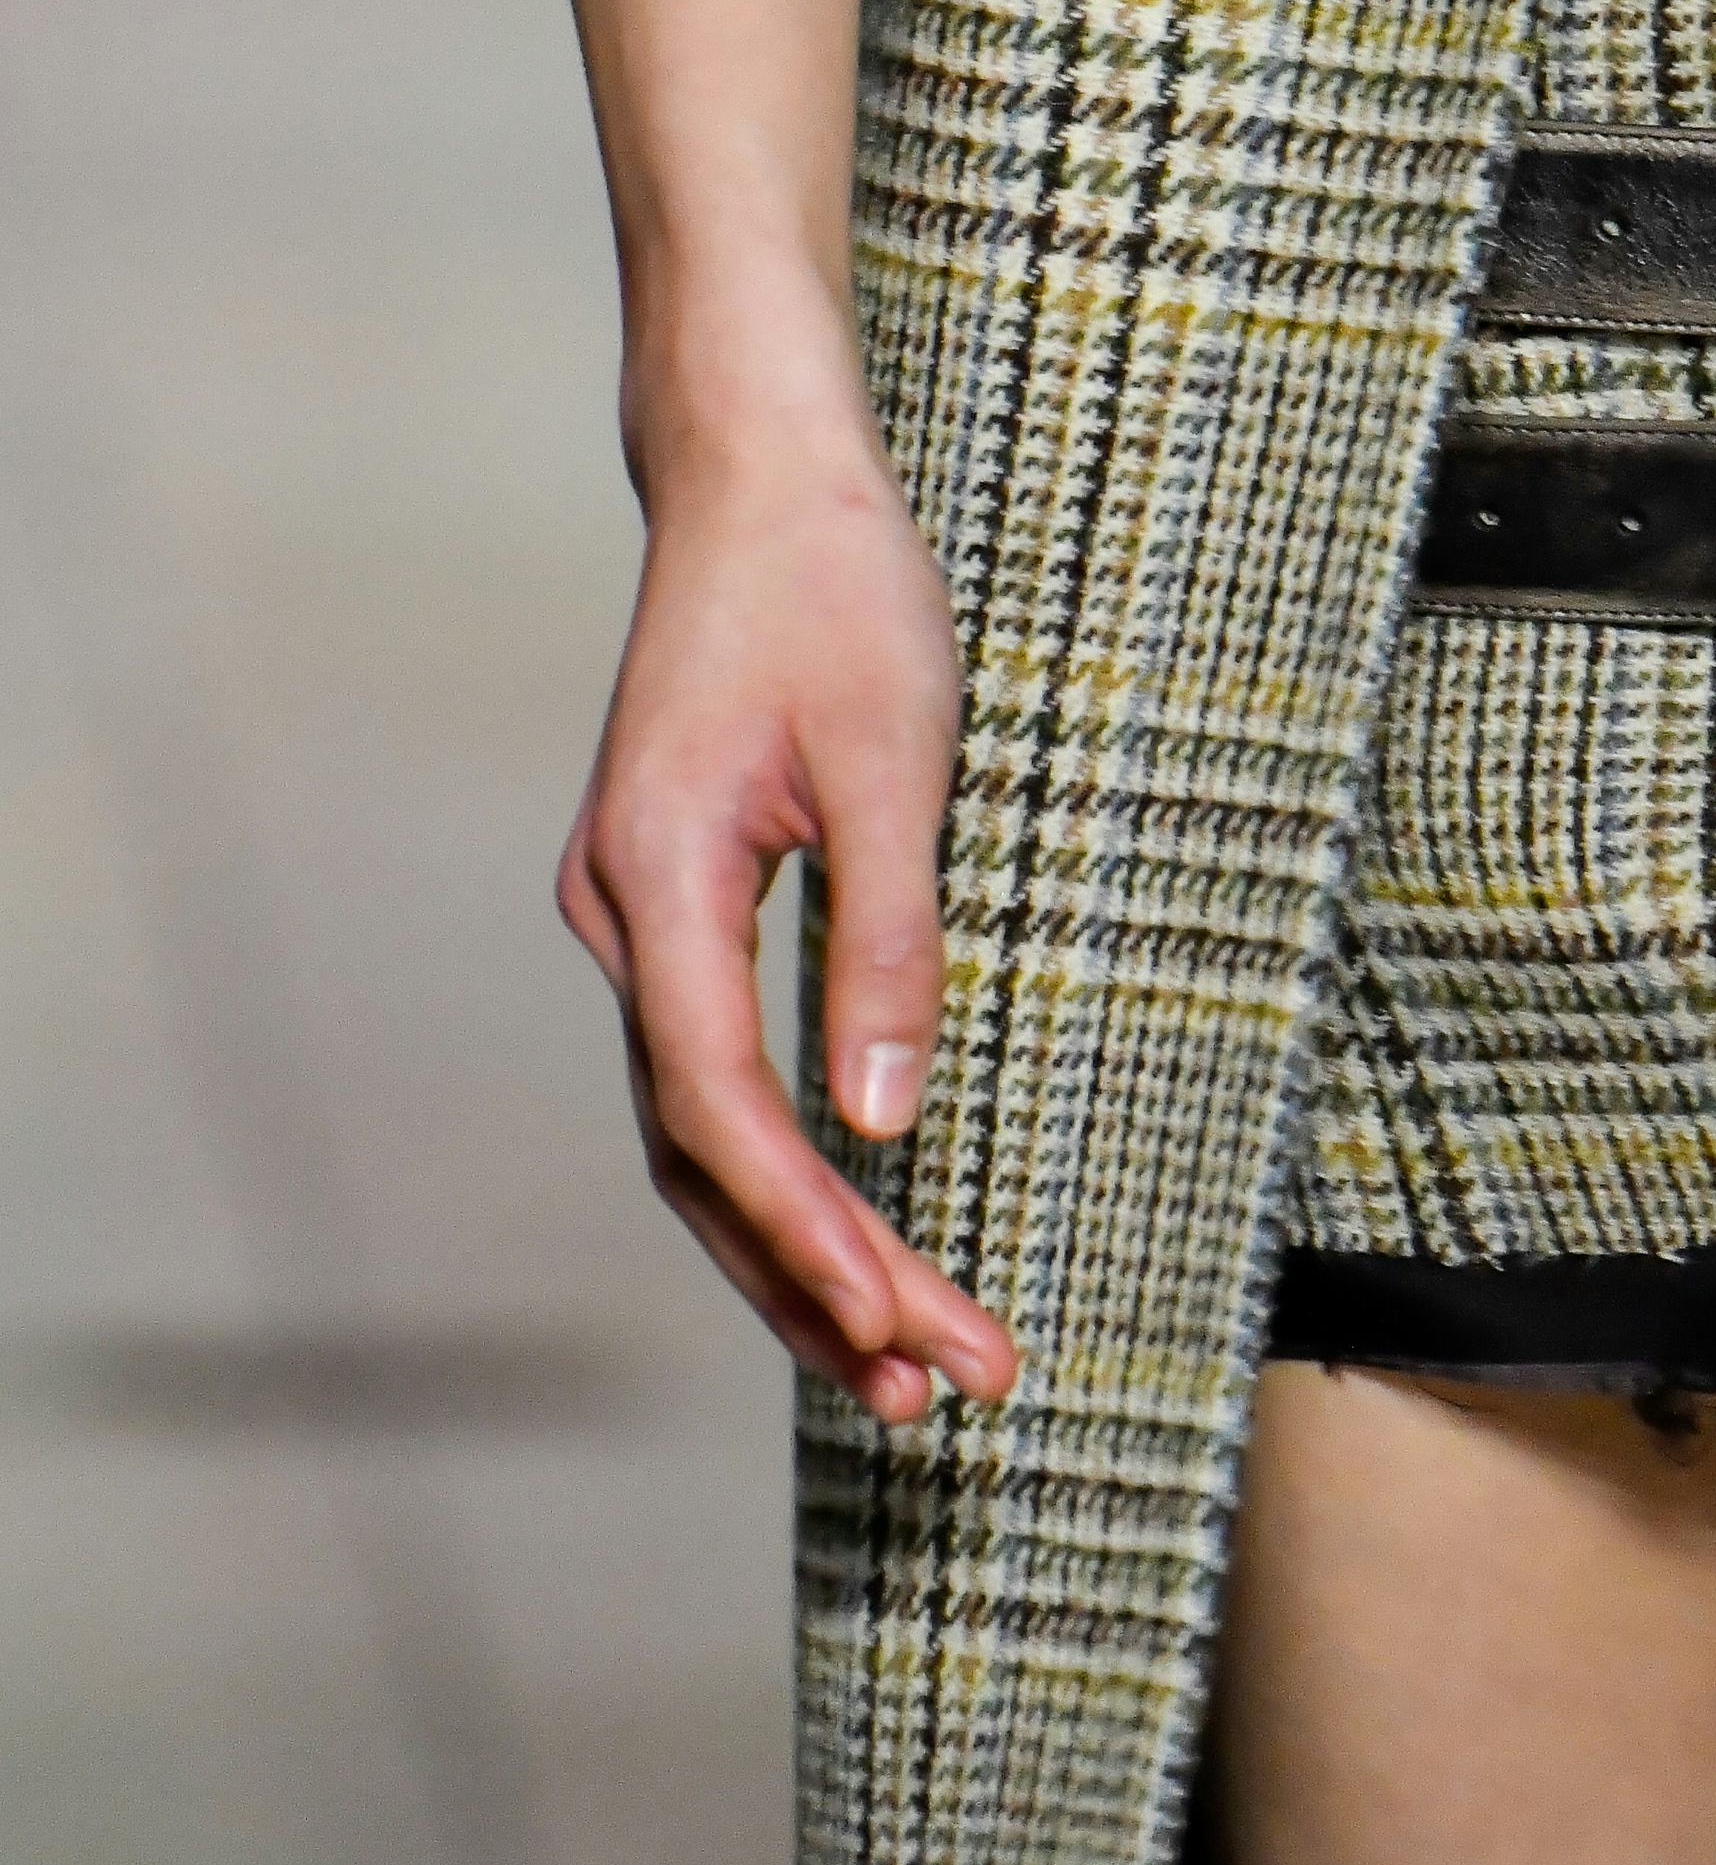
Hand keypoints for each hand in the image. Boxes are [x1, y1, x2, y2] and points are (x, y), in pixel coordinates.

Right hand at [557, 381, 1016, 1425]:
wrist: (759, 474)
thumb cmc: (835, 589)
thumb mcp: (895, 758)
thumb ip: (885, 941)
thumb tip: (884, 1125)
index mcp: (657, 881)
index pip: (718, 1109)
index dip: (805, 1232)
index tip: (899, 1326)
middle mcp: (622, 915)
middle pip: (703, 1152)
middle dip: (818, 1282)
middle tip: (944, 1391)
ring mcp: (638, 914)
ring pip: (701, 1130)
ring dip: (796, 1249)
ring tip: (907, 1365)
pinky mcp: (676, 904)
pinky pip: (714, 1072)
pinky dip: (782, 1169)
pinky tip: (851, 1237)